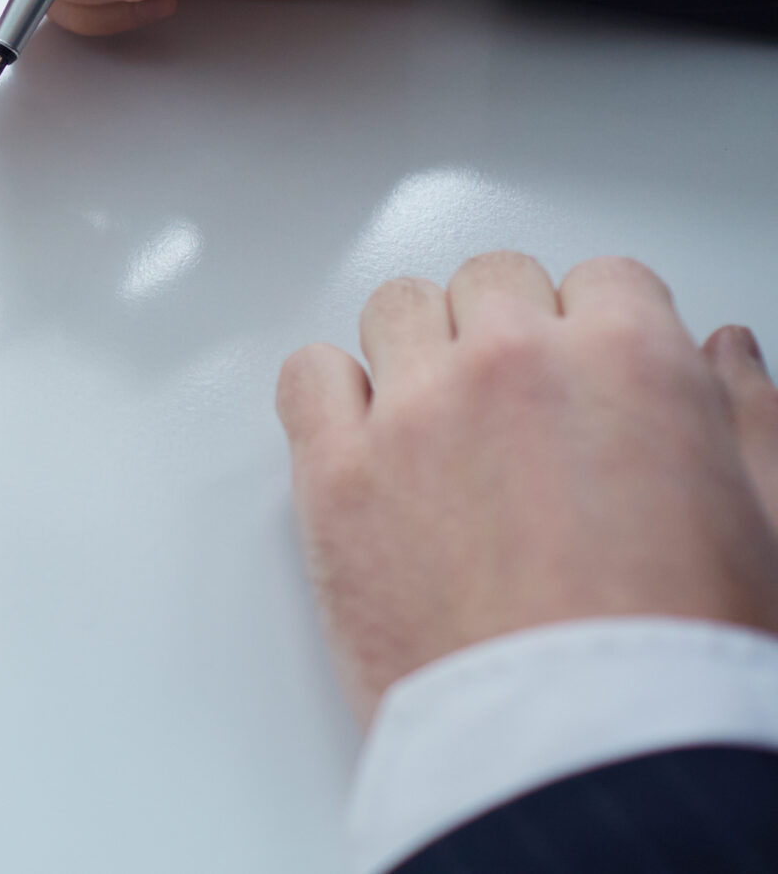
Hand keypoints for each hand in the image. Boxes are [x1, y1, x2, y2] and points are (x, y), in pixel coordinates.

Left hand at [278, 253, 777, 726]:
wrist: (583, 758)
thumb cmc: (677, 662)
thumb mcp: (770, 529)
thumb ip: (751, 422)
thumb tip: (724, 351)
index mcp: (630, 362)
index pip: (603, 280)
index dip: (602, 333)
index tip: (591, 372)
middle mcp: (511, 365)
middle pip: (492, 283)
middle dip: (510, 332)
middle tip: (521, 407)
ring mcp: (412, 414)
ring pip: (396, 311)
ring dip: (420, 351)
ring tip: (445, 422)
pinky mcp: (333, 474)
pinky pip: (307, 376)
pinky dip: (332, 395)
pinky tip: (366, 436)